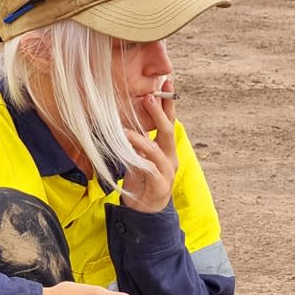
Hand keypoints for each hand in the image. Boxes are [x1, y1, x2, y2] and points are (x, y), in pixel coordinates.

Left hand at [120, 78, 177, 212]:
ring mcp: (166, 172)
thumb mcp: (139, 157)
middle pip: (167, 131)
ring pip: (157, 150)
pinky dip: (139, 160)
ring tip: (125, 129)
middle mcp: (170, 158)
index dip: (168, 103)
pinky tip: (128, 153)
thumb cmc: (142, 182)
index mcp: (166, 149)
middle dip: (160, 113)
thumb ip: (137, 141)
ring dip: (141, 138)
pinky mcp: (159, 186)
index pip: (169, 122)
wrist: (145, 212)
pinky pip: (149, 170)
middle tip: (149, 96)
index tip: (167, 82)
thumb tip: (124, 119)